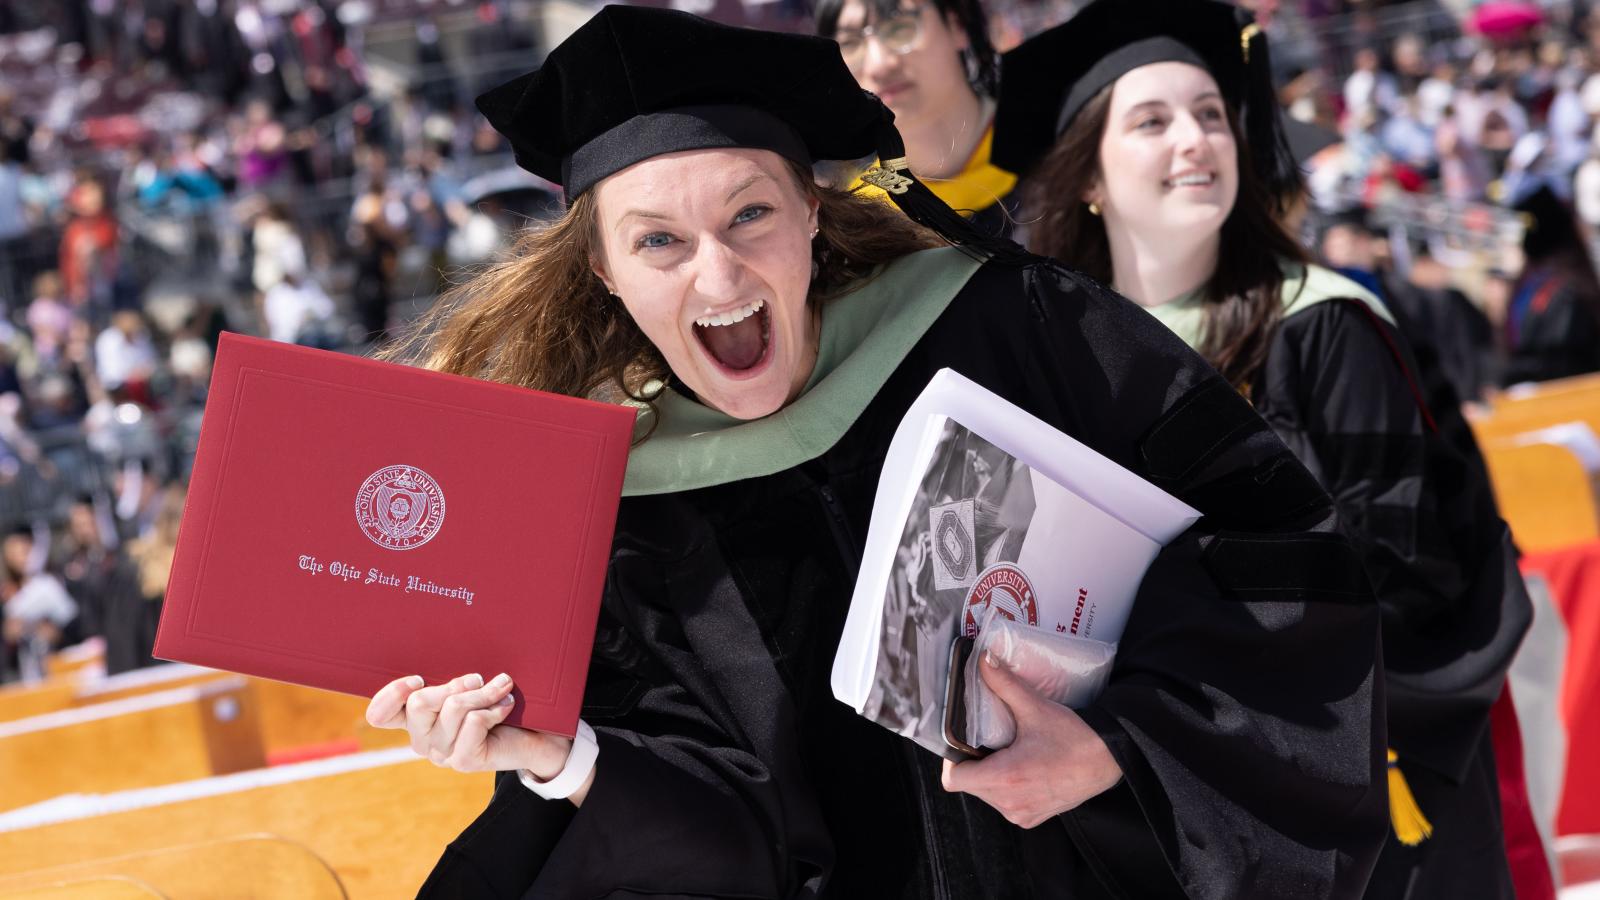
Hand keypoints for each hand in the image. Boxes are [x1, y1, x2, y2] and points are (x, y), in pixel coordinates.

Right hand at [366, 673, 585, 796]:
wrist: (535, 736)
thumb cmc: (498, 703)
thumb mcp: (470, 685)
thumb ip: (450, 676)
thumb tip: (445, 649)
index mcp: (416, 719)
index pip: (379, 714)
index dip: (391, 694)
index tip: (419, 678)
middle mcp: (422, 739)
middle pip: (419, 702)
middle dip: (454, 684)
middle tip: (478, 679)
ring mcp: (442, 753)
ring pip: (453, 709)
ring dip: (483, 692)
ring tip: (502, 686)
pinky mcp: (464, 761)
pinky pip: (474, 722)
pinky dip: (494, 707)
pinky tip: (506, 705)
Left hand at [940, 653, 1121, 828]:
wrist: (1109, 760)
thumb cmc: (1075, 737)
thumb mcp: (1036, 708)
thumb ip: (1004, 684)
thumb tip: (983, 660)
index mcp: (1005, 778)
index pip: (953, 780)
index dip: (952, 760)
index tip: (963, 742)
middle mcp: (1009, 803)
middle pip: (969, 785)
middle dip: (973, 763)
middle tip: (989, 740)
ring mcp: (1021, 814)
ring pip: (986, 795)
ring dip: (990, 775)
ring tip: (1007, 752)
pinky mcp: (1032, 819)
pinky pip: (1004, 804)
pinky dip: (1006, 788)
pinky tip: (1022, 768)